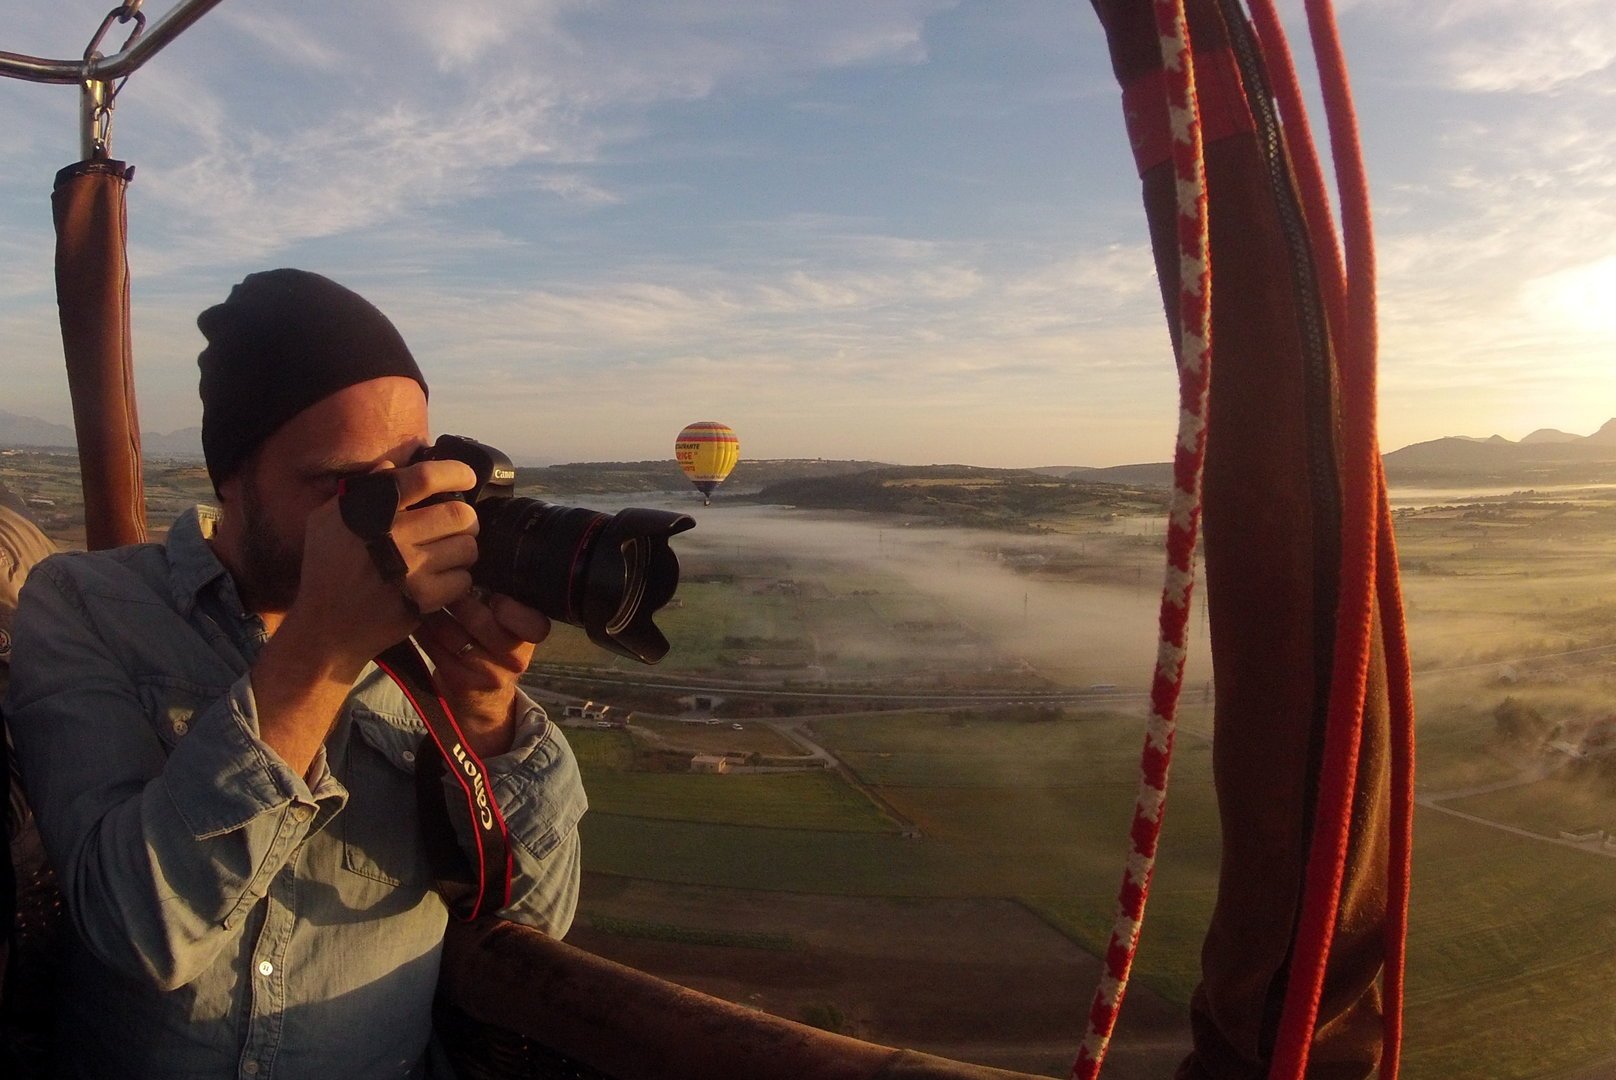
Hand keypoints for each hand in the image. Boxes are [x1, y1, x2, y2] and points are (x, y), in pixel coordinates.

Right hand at [281, 459, 480, 677]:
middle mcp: (394, 535)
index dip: (455, 472)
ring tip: (450, 554)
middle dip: (467, 518)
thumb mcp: (328, 520)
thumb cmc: (327, 570)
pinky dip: (459, 580)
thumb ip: (360, 490)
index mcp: (373, 510)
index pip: (425, 477)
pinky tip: (442, 581)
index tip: (467, 477)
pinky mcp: (423, 599)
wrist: (326, 627)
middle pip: (459, 514)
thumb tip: (391, 465)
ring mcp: (411, 568)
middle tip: (459, 526)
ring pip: (467, 547)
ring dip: (464, 549)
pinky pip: (463, 580)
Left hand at [415, 593, 551, 757]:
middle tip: (443, 583)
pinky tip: (419, 620)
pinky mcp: (462, 682)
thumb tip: (477, 561)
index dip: (511, 609)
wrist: (487, 698)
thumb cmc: (495, 646)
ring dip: (434, 613)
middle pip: (482, 623)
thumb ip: (504, 599)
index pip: (534, 625)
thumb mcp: (511, 626)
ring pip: (453, 636)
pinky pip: (436, 651)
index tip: (493, 596)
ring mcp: (489, 674)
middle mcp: (515, 659)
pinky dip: (424, 632)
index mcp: (530, 638)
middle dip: (458, 600)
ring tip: (424, 596)